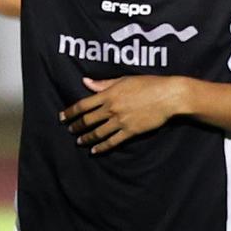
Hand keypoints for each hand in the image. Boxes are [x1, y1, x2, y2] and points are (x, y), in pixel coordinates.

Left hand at [59, 76, 186, 153]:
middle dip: (76, 126)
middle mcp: (111, 108)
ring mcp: (120, 121)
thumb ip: (103, 84)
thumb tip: (86, 82)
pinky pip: (112, 142)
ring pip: (97, 133)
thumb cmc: (148, 83)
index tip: (62, 117)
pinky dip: (102, 147)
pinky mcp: (130, 131)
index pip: (83, 105)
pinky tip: (95, 151)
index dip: (70, 112)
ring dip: (86, 138)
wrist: (168, 96)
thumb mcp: (124, 79)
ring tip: (79, 141)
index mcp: (108, 94)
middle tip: (70, 130)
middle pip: (87, 120)